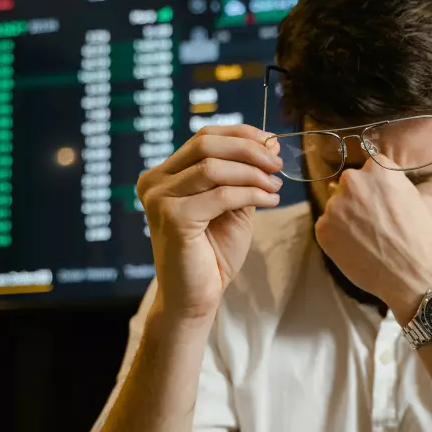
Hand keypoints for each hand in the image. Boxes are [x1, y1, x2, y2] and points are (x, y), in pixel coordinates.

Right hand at [137, 125, 282, 320]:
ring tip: (275, 185)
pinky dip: (251, 194)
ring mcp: (160, 199)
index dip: (240, 134)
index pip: (203, 137)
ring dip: (253, 173)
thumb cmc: (212, 253)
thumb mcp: (232, 205)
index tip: (271, 143)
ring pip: (214, 168)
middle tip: (277, 164)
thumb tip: (269, 143)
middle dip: (249, 150)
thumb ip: (244, 175)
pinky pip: (221, 196)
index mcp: (164, 175)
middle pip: (205, 144)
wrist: (196, 297)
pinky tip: (270, 201)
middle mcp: (155, 183)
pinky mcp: (173, 218)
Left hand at [313, 155, 431, 320]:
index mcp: (379, 169)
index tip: (380, 199)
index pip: (370, 168)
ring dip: (346, 218)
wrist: (415, 278)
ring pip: (336, 207)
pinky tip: (355, 250)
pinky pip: (327, 228)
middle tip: (372, 221)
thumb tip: (391, 190)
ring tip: (364, 239)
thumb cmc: (426, 240)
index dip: (376, 186)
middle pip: (350, 185)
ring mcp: (334, 206)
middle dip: (359, 199)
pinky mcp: (323, 230)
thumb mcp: (424, 200)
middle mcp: (353, 182)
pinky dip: (337, 237)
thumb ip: (400, 188)